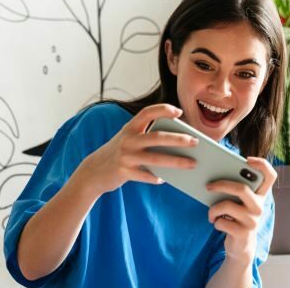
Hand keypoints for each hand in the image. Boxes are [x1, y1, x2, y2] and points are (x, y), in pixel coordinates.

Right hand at [72, 104, 198, 195]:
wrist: (93, 171)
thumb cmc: (120, 153)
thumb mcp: (129, 140)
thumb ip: (147, 138)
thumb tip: (177, 144)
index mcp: (130, 128)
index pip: (147, 112)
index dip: (163, 109)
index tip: (179, 112)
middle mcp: (127, 140)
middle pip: (157, 137)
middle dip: (179, 139)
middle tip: (196, 142)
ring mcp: (125, 157)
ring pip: (156, 159)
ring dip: (176, 162)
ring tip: (192, 164)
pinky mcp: (124, 173)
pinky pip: (146, 176)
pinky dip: (158, 177)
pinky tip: (166, 179)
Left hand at [206, 157, 276, 264]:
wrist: (240, 245)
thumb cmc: (236, 218)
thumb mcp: (238, 202)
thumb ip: (234, 189)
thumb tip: (213, 175)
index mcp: (260, 196)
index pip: (270, 176)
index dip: (262, 164)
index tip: (247, 159)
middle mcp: (260, 207)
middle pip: (242, 189)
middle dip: (221, 185)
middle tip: (208, 186)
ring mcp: (253, 221)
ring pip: (227, 206)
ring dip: (213, 209)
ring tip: (211, 213)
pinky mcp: (243, 233)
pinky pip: (222, 222)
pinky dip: (215, 222)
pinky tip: (217, 224)